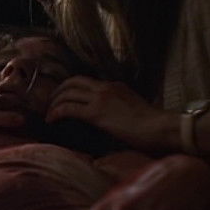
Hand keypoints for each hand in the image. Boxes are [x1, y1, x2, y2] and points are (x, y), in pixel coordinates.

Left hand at [46, 77, 172, 151]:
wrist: (161, 128)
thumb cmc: (153, 126)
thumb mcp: (133, 110)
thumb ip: (120, 110)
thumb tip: (112, 121)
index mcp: (115, 86)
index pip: (87, 81)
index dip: (71, 88)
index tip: (63, 97)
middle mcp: (106, 87)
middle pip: (73, 81)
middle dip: (58, 91)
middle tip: (50, 103)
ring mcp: (100, 98)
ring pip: (67, 93)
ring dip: (54, 102)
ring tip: (48, 113)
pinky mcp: (96, 113)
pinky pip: (68, 108)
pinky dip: (56, 112)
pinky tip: (51, 120)